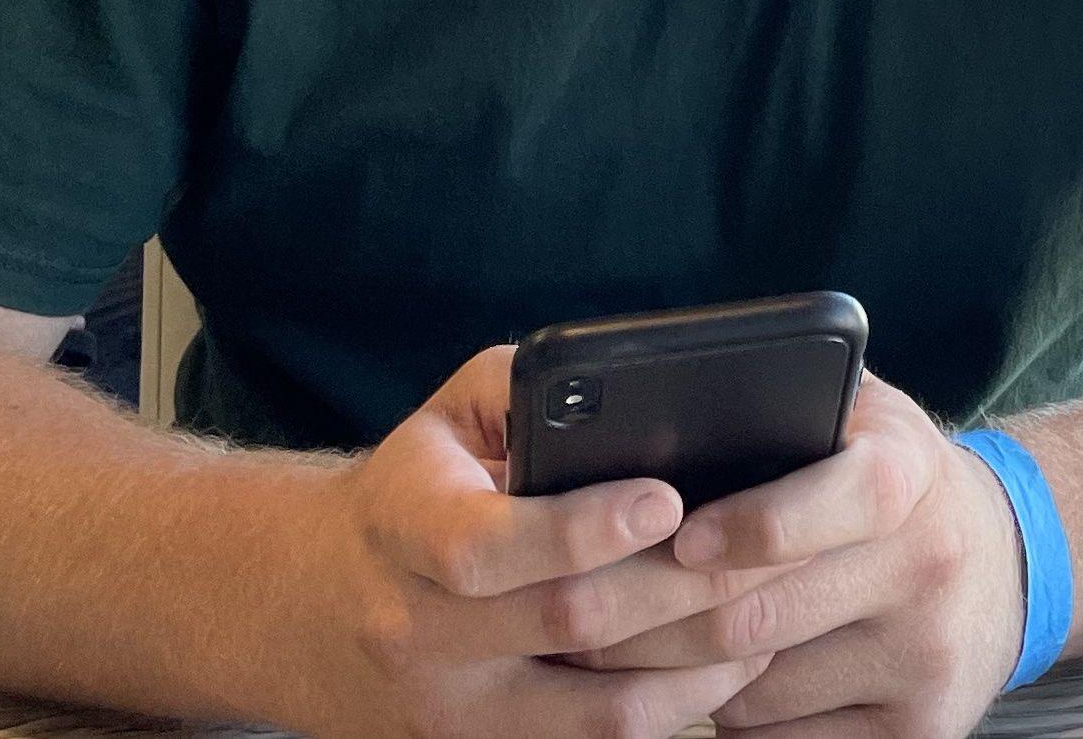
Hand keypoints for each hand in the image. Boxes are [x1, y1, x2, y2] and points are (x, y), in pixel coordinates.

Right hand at [277, 346, 781, 738]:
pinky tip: (725, 672)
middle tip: (765, 550)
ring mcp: (448, 715)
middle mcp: (417, 634)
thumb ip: (526, 384)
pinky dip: (671, 717)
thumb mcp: (448, 413)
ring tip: (766, 615)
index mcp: (403, 527)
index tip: (668, 498)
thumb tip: (622, 377)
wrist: (315, 606)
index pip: (486, 545)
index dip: (582, 527)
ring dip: (695, 669)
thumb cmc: (416, 487)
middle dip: (680, 588)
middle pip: (566, 625)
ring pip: (594, 714)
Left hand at [584, 374, 1026, 738]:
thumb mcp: (861, 416)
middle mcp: (928, 566)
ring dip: (682, 674)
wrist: (1006, 562)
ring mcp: (926, 661)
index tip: (679, 536)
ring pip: (758, 690)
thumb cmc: (895, 477)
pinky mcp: (919, 735)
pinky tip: (709, 682)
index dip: (754, 523)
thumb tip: (664, 408)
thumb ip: (788, 399)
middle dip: (653, 618)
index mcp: (910, 473)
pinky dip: (732, 718)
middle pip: (765, 614)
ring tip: (631, 645)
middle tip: (577, 616)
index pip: (840, 499)